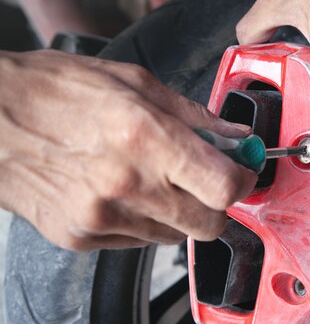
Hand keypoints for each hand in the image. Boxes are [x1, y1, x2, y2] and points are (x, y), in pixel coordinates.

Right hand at [0, 50, 257, 249]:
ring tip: (154, 179)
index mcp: (146, 138)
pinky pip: (137, 242)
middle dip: (218, 204)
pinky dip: (144, 221)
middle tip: (207, 180)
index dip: (243, 181)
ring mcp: (102, 217)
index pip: (224, 186)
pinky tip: (123, 192)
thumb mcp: (132, 81)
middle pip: (209, 224)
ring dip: (179, 212)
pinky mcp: (81, 238)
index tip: (242, 171)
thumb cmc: (52, 91)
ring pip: (175, 236)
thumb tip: (231, 135)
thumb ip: (192, 114)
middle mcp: (127, 184)